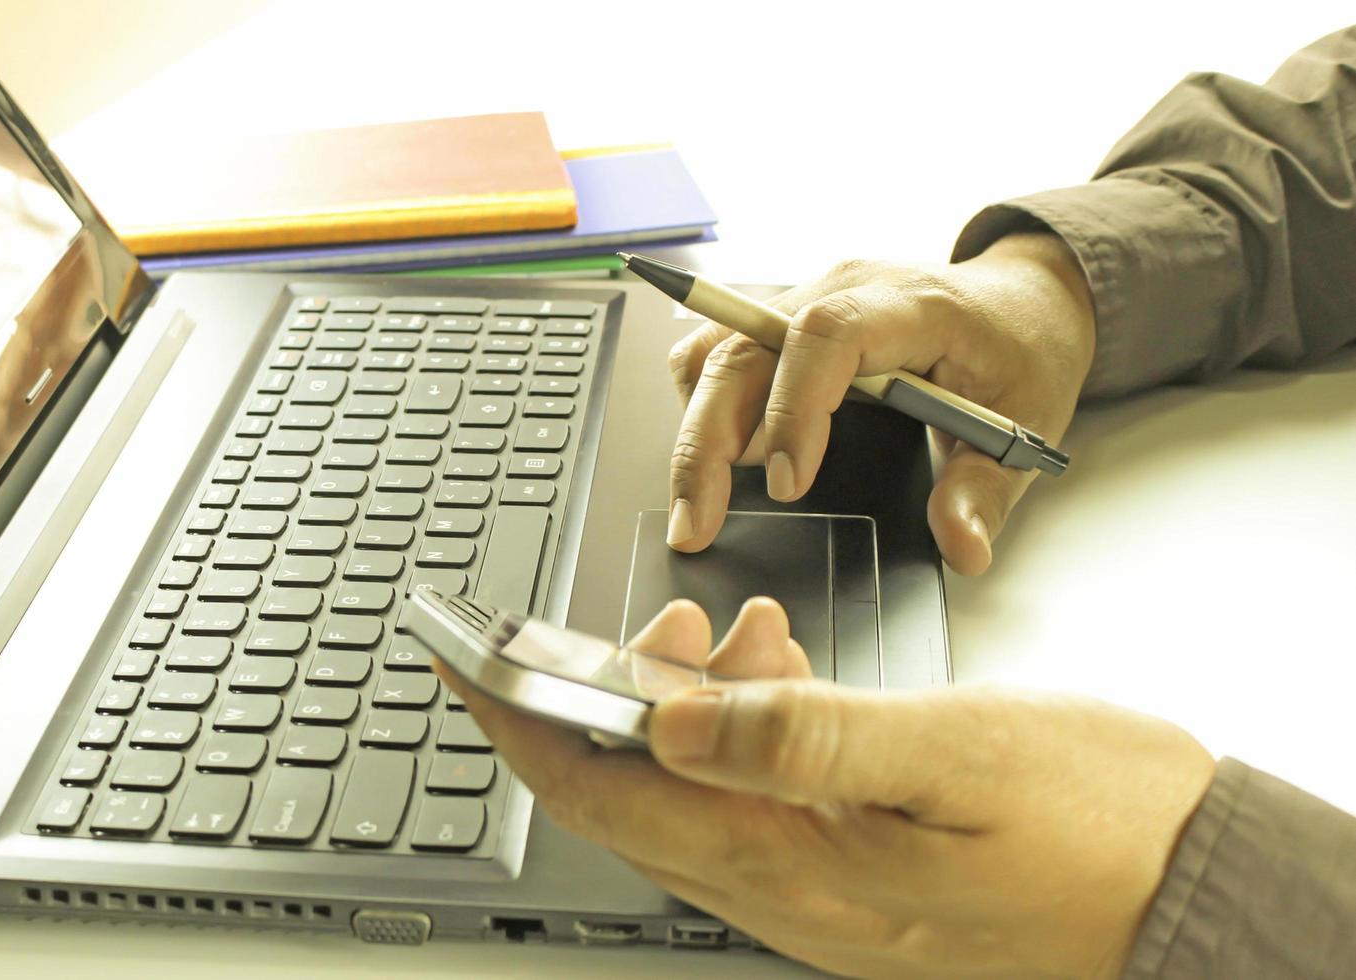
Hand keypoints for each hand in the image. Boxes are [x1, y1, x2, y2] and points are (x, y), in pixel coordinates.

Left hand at [443, 600, 1213, 978]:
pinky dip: (747, 734)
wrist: (1200, 895)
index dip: (518, 723)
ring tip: (740, 635)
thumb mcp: (953, 753)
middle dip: (604, 703)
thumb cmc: (1100, 828)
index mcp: (792, 866)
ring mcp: (818, 898)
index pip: (602, 792)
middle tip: (641, 626)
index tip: (464, 662)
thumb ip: (802, 737)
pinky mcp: (854, 881)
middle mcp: (786, 896)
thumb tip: (670, 715)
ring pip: (693, 797)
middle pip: (632, 798)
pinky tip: (786, 677)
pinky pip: (755, 808)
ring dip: (687, 711)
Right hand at [665, 232, 1095, 573]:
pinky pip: (717, 349)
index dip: (793, 407)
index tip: (786, 484)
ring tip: (701, 502)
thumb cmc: (1021, 351)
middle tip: (695, 522)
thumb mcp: (1025, 425)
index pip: (827, 335)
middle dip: (707, 440)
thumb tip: (961, 547)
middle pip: (746, 346)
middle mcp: (845, 288)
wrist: (1019, 300)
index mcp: (912, 305)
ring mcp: (806, 297)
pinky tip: (724, 457)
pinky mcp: (782, 316)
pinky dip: (704, 403)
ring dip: (696, 426)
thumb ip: (985, 490)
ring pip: (716, 348)